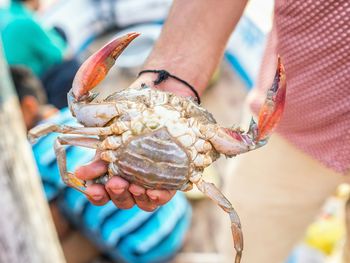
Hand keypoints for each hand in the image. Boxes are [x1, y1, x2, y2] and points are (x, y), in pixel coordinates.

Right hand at [74, 74, 195, 210]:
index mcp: (113, 178)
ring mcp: (150, 186)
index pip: (102, 196)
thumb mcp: (110, 141)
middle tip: (116, 182)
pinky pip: (164, 196)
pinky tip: (154, 191)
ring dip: (137, 197)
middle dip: (117, 193)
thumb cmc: (128, 129)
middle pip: (122, 201)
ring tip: (135, 186)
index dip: (96, 196)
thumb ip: (97, 159)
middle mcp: (131, 186)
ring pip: (142, 203)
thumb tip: (78, 174)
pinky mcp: (169, 183)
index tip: (94, 188)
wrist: (155, 114)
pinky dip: (158, 196)